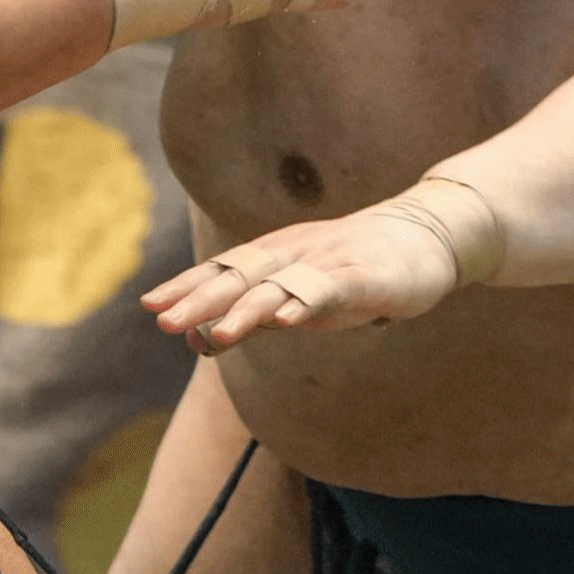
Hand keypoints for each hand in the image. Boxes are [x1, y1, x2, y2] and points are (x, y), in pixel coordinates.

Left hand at [144, 205, 467, 351]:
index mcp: (276, 255)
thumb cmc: (355, 268)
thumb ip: (251, 314)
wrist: (426, 234)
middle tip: (160, 319)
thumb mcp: (297, 294)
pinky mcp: (363, 278)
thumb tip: (194, 338)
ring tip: (215, 332)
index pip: (222, 269)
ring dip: (245, 309)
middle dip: (199, 298)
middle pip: (240, 276)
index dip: (186, 286)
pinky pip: (330, 290)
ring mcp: (329, 264)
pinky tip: (286, 319)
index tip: (148, 304)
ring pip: (279, 286)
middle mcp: (295, 254)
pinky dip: (306, 302)